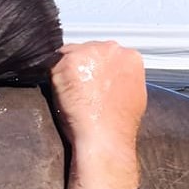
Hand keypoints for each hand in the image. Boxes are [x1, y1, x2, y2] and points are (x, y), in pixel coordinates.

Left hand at [47, 41, 145, 188]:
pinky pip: (53, 64)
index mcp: (131, 56)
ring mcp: (90, 53)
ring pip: (69, 54)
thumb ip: (124, 76)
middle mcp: (112, 49)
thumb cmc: (119, 125)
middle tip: (80, 92)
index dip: (96, 69)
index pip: (106, 53)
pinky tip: (63, 95)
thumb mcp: (134, 93)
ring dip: (67, 72)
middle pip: (88, 50)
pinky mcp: (69, 62)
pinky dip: (54, 79)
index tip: (91, 83)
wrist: (105, 139)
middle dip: (82, 67)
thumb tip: (112, 74)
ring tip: (73, 96)